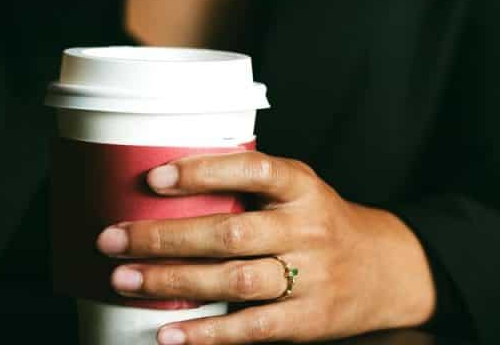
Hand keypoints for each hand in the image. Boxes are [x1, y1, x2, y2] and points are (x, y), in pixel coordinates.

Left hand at [95, 151, 437, 344]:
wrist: (386, 270)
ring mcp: (311, 277)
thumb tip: (166, 183)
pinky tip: (168, 333)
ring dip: (174, 281)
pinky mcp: (307, 320)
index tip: (153, 179)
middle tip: (112, 238)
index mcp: (304, 188)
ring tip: (125, 280)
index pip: (254, 170)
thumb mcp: (300, 190)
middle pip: (231, 232)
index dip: (203, 172)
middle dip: (165, 236)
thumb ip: (252, 185)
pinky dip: (207, 334)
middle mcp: (308, 229)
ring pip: (234, 280)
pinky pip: (251, 328)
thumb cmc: (323, 223)